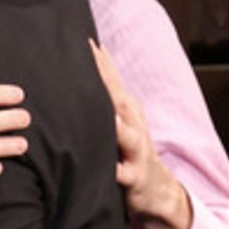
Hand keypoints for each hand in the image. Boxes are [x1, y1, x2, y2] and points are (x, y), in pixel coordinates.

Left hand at [90, 38, 192, 228]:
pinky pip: (124, 174)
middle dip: (104, 82)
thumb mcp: (114, 120)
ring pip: (126, 135)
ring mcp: (136, 149)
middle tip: (88, 64)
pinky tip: (110, 169)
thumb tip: (75, 69)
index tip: (83, 41)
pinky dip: (117, 170)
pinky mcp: (134, 176)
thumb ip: (98, 98)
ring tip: (106, 117)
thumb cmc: (124, 148)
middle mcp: (132, 123)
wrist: (153, 186)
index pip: (110, 81)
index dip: (99, 62)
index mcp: (124, 109)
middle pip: (117, 99)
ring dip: (116, 126)